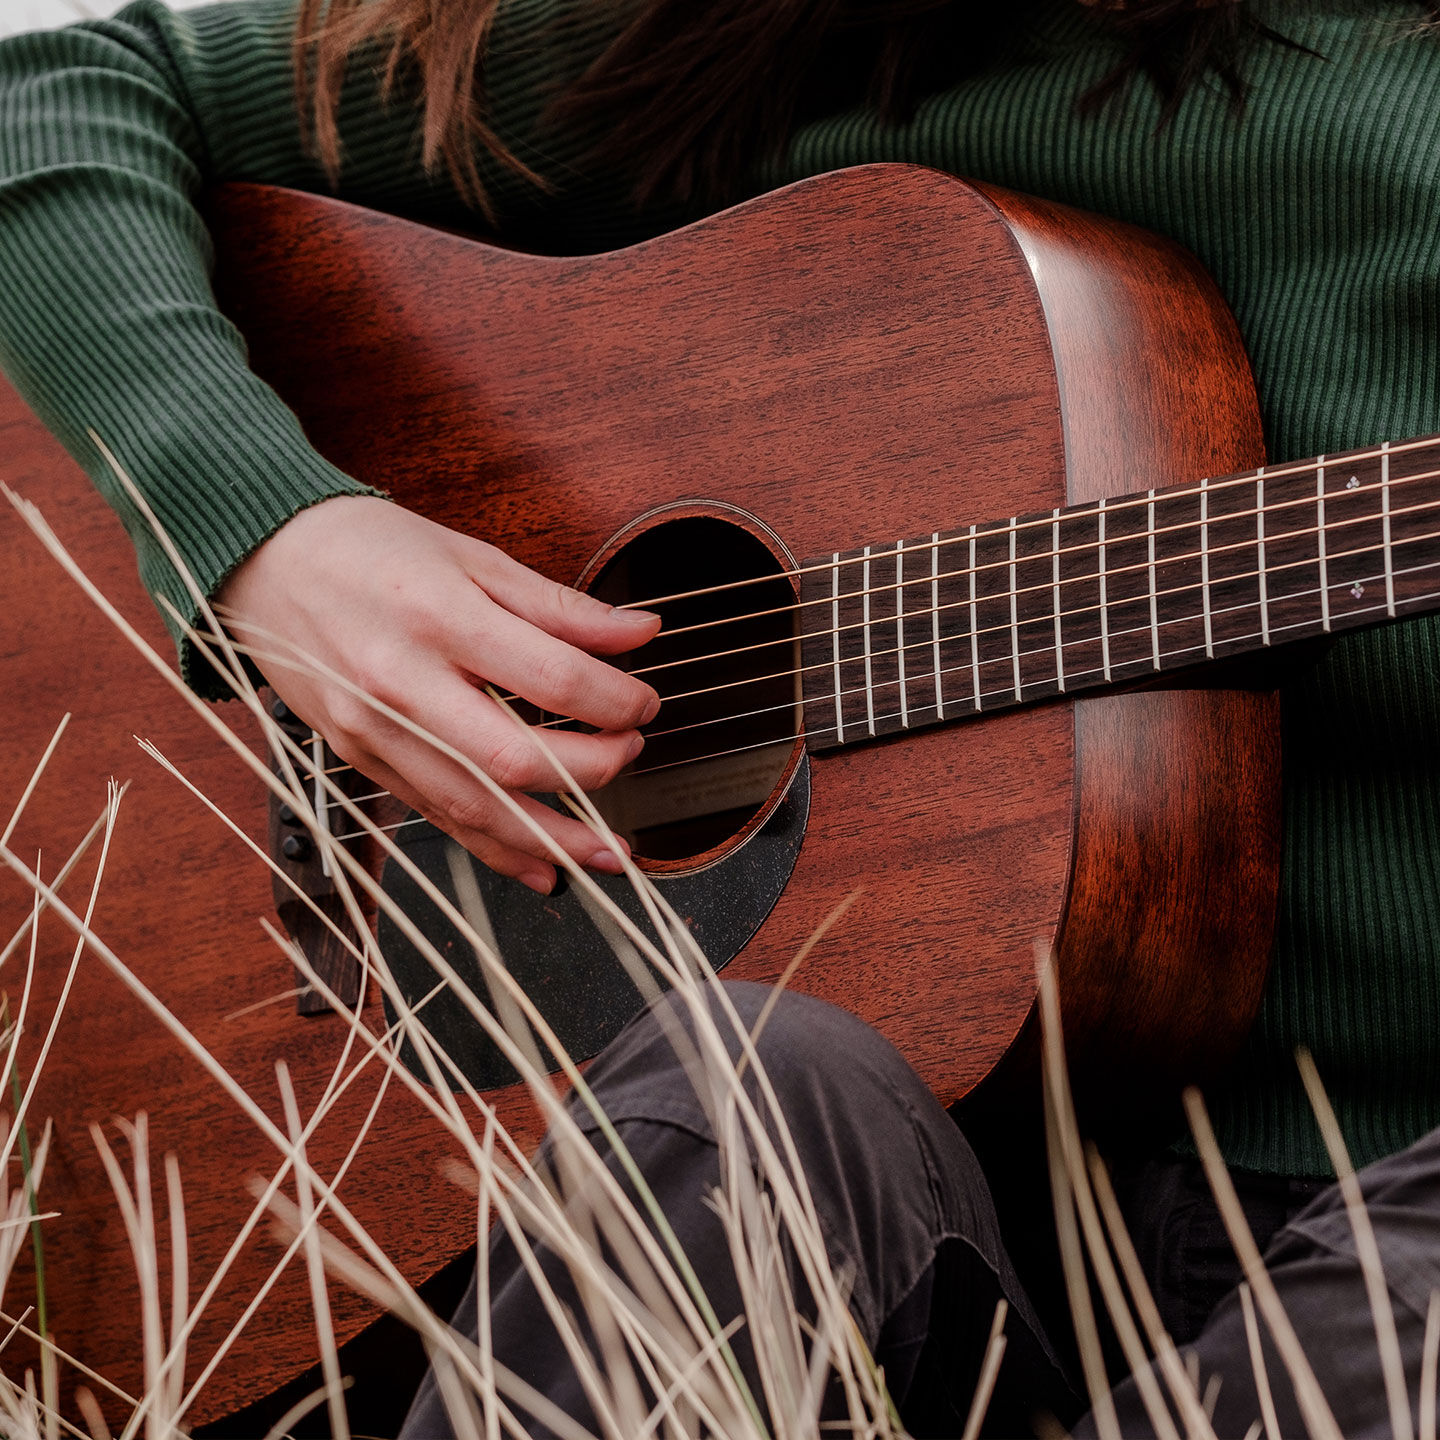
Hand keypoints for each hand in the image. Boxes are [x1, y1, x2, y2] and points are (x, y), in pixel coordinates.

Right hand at [218, 495, 660, 892]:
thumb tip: (640, 632)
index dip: (614, 700)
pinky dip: (494, 849)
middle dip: (592, 769)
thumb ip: (560, 605)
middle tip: (630, 753)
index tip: (645, 702)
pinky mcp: (361, 761)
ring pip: (474, 806)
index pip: (551, 677)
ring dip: (552, 838)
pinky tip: (542, 869)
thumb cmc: (365, 550)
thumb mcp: (470, 556)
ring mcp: (376, 731)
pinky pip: (436, 818)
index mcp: (439, 616)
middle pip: (514, 755)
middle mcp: (403, 682)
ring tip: (609, 853)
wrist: (261, 561)